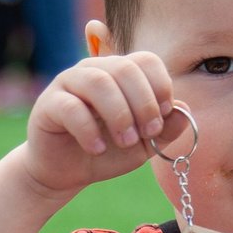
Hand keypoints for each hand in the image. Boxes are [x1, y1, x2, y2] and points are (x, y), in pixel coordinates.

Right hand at [20, 47, 186, 196]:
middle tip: (147, 134)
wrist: (67, 172)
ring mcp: (68, 83)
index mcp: (119, 73)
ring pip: (99, 82)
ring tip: (125, 142)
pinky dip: (89, 131)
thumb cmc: (108, 151)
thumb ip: (166, 129)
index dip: (161, 87)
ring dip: (119, 115)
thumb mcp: (144, 144)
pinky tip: (97, 148)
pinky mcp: (48, 104)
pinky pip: (71, 107)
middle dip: (144, 104)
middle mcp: (94, 70)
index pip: (146, 60)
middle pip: (125, 68)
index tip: (163, 118)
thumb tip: (184, 109)